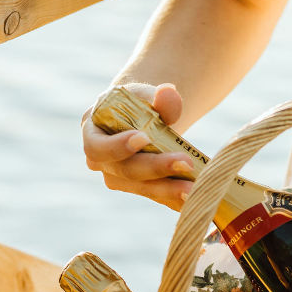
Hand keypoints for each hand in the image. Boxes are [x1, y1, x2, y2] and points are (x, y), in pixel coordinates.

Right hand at [82, 82, 194, 209]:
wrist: (143, 120)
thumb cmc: (138, 103)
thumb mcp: (144, 94)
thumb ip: (156, 95)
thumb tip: (169, 92)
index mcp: (93, 135)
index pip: (98, 147)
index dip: (118, 146)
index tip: (144, 137)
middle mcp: (103, 163)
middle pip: (127, 171)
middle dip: (157, 168)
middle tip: (186, 162)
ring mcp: (122, 180)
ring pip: (145, 188)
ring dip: (170, 190)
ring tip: (195, 188)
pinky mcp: (142, 189)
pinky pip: (160, 197)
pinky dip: (178, 198)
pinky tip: (197, 199)